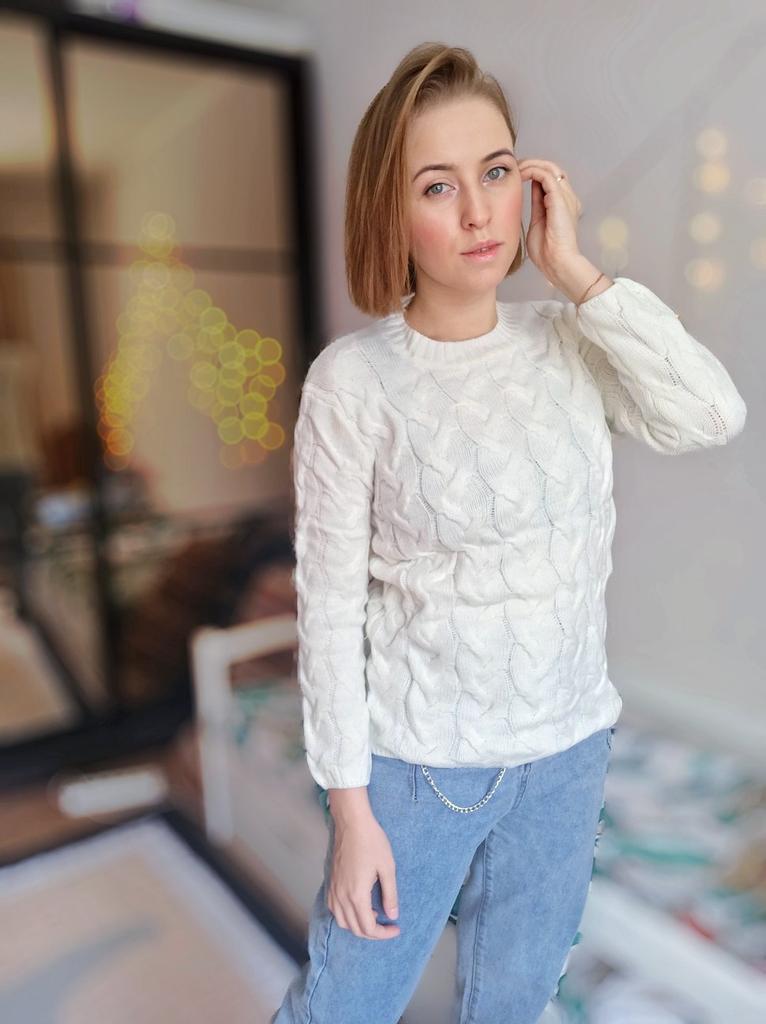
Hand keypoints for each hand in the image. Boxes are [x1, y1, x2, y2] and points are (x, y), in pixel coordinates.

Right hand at [327, 815, 400, 939]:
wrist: (352, 822)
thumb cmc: (371, 841)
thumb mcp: (387, 868)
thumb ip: (390, 895)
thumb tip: (393, 915)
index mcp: (357, 895)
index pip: (368, 928)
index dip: (383, 934)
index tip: (396, 928)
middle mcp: (341, 896)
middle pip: (355, 929)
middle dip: (373, 933)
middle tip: (388, 926)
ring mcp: (333, 890)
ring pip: (343, 922)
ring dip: (358, 926)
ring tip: (374, 917)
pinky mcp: (330, 883)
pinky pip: (334, 910)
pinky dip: (346, 916)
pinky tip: (358, 907)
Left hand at [518, 158, 583, 283]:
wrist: (557, 263)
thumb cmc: (546, 252)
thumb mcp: (537, 224)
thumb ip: (536, 207)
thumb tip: (529, 193)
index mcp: (562, 205)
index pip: (549, 179)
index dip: (533, 172)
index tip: (516, 175)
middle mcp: (567, 198)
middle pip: (552, 169)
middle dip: (532, 164)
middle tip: (514, 168)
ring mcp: (565, 197)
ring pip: (550, 167)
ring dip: (531, 165)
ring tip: (516, 169)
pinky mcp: (560, 199)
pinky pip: (546, 175)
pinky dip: (532, 171)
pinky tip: (520, 175)